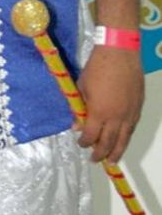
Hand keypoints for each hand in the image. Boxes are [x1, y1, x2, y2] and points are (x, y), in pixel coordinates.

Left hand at [76, 46, 143, 162]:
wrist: (120, 53)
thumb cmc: (97, 68)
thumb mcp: (82, 87)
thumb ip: (80, 108)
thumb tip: (76, 125)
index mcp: (99, 112)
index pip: (91, 136)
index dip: (85, 143)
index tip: (81, 144)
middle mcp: (116, 117)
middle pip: (109, 142)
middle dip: (100, 153)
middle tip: (95, 160)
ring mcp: (129, 113)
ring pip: (124, 139)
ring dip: (117, 151)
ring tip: (111, 160)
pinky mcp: (138, 107)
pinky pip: (132, 128)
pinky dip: (126, 137)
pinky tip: (122, 141)